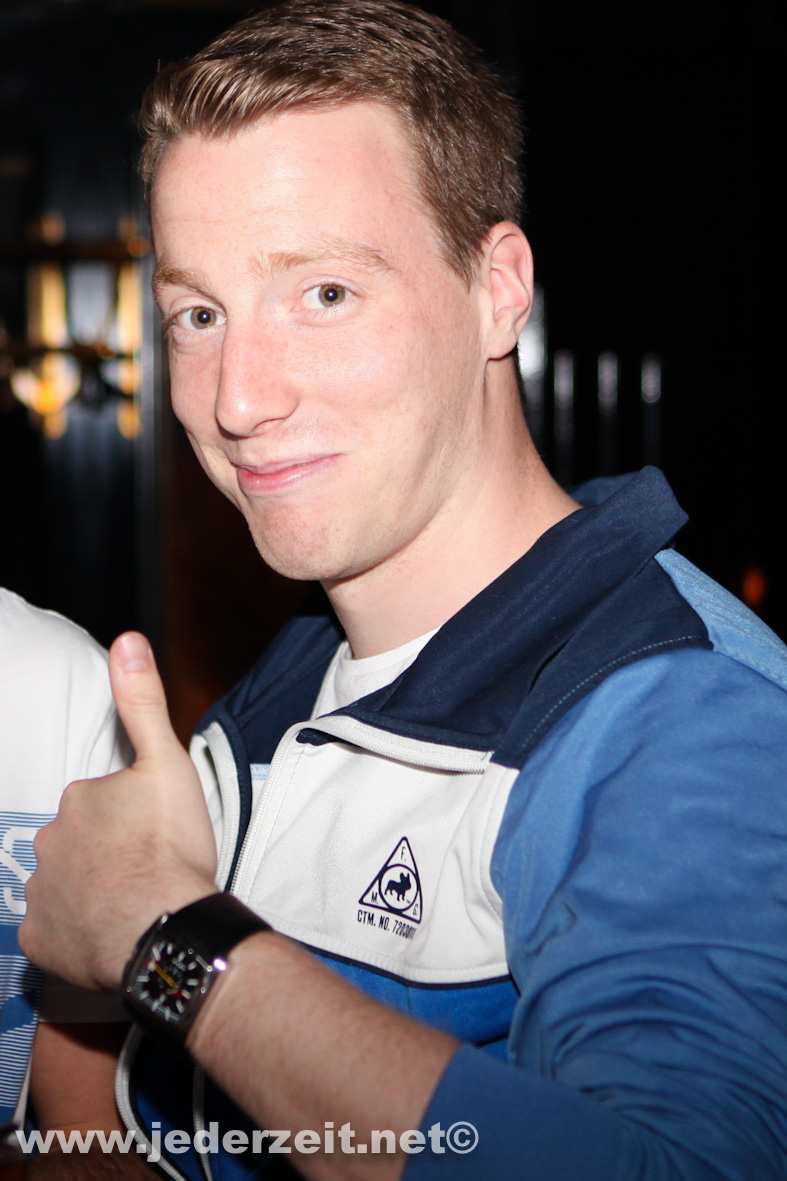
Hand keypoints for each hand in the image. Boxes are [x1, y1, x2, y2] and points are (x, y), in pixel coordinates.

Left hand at [20, 633, 217, 991]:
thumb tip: (128, 641)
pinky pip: (54, 931)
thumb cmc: (171, 848)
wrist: (167, 929)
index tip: (154, 832)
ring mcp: (40, 895)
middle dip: (105, 852)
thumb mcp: (168, 763)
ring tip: (132, 901)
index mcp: (79, 800)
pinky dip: (75, 932)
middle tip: (146, 867)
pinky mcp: (40, 941)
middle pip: (78, 842)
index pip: (98, 802)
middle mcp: (48, 844)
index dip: (129, 816)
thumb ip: (143, 704)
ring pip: (64, 885)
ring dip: (90, 891)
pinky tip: (108, 931)